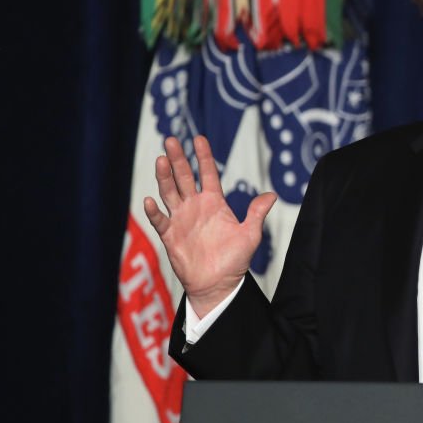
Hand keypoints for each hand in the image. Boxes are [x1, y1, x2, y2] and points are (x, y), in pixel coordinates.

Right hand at [143, 135, 275, 316]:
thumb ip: (257, 213)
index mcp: (214, 202)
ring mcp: (180, 219)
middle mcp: (195, 206)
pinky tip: (150, 200)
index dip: (203, 156)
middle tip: (171, 139)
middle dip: (178, 159)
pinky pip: (160, 220)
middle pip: (184, 177)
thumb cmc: (235, 260)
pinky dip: (154, 211)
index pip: (207, 173)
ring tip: (161, 160)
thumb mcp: (250, 235)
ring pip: (169, 192)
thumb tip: (272, 194)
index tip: (198, 138)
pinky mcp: (170, 235)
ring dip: (164, 177)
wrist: (218, 284)